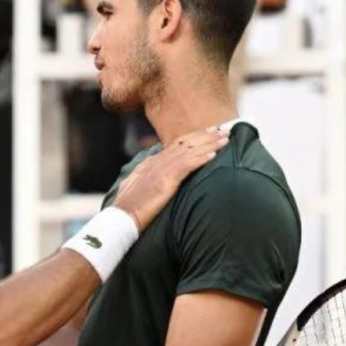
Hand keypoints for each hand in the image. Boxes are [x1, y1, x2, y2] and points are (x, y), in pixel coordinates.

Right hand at [112, 127, 228, 230]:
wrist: (121, 216)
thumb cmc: (128, 206)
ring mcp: (161, 170)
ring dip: (209, 144)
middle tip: (224, 129)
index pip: (177, 144)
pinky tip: (213, 156)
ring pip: (189, 151)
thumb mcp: (136, 184)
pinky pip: (186, 166)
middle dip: (206, 135)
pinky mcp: (165, 181)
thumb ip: (147, 173)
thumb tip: (154, 168)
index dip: (195, 136)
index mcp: (152, 162)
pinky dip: (200, 159)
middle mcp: (157, 161)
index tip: (209, 132)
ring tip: (225, 139)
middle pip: (186, 142)